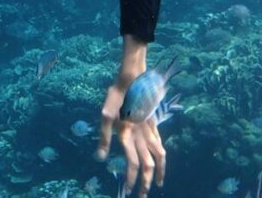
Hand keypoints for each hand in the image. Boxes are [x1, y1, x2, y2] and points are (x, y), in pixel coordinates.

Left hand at [96, 37, 164, 197]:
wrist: (134, 75)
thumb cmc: (117, 93)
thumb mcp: (105, 113)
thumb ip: (104, 136)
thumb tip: (100, 158)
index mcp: (131, 134)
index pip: (133, 163)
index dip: (132, 179)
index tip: (128, 190)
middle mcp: (143, 135)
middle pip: (149, 164)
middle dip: (146, 182)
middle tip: (143, 196)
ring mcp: (150, 129)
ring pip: (159, 156)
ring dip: (159, 172)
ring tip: (158, 183)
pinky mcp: (153, 122)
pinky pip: (160, 143)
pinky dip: (161, 156)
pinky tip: (160, 158)